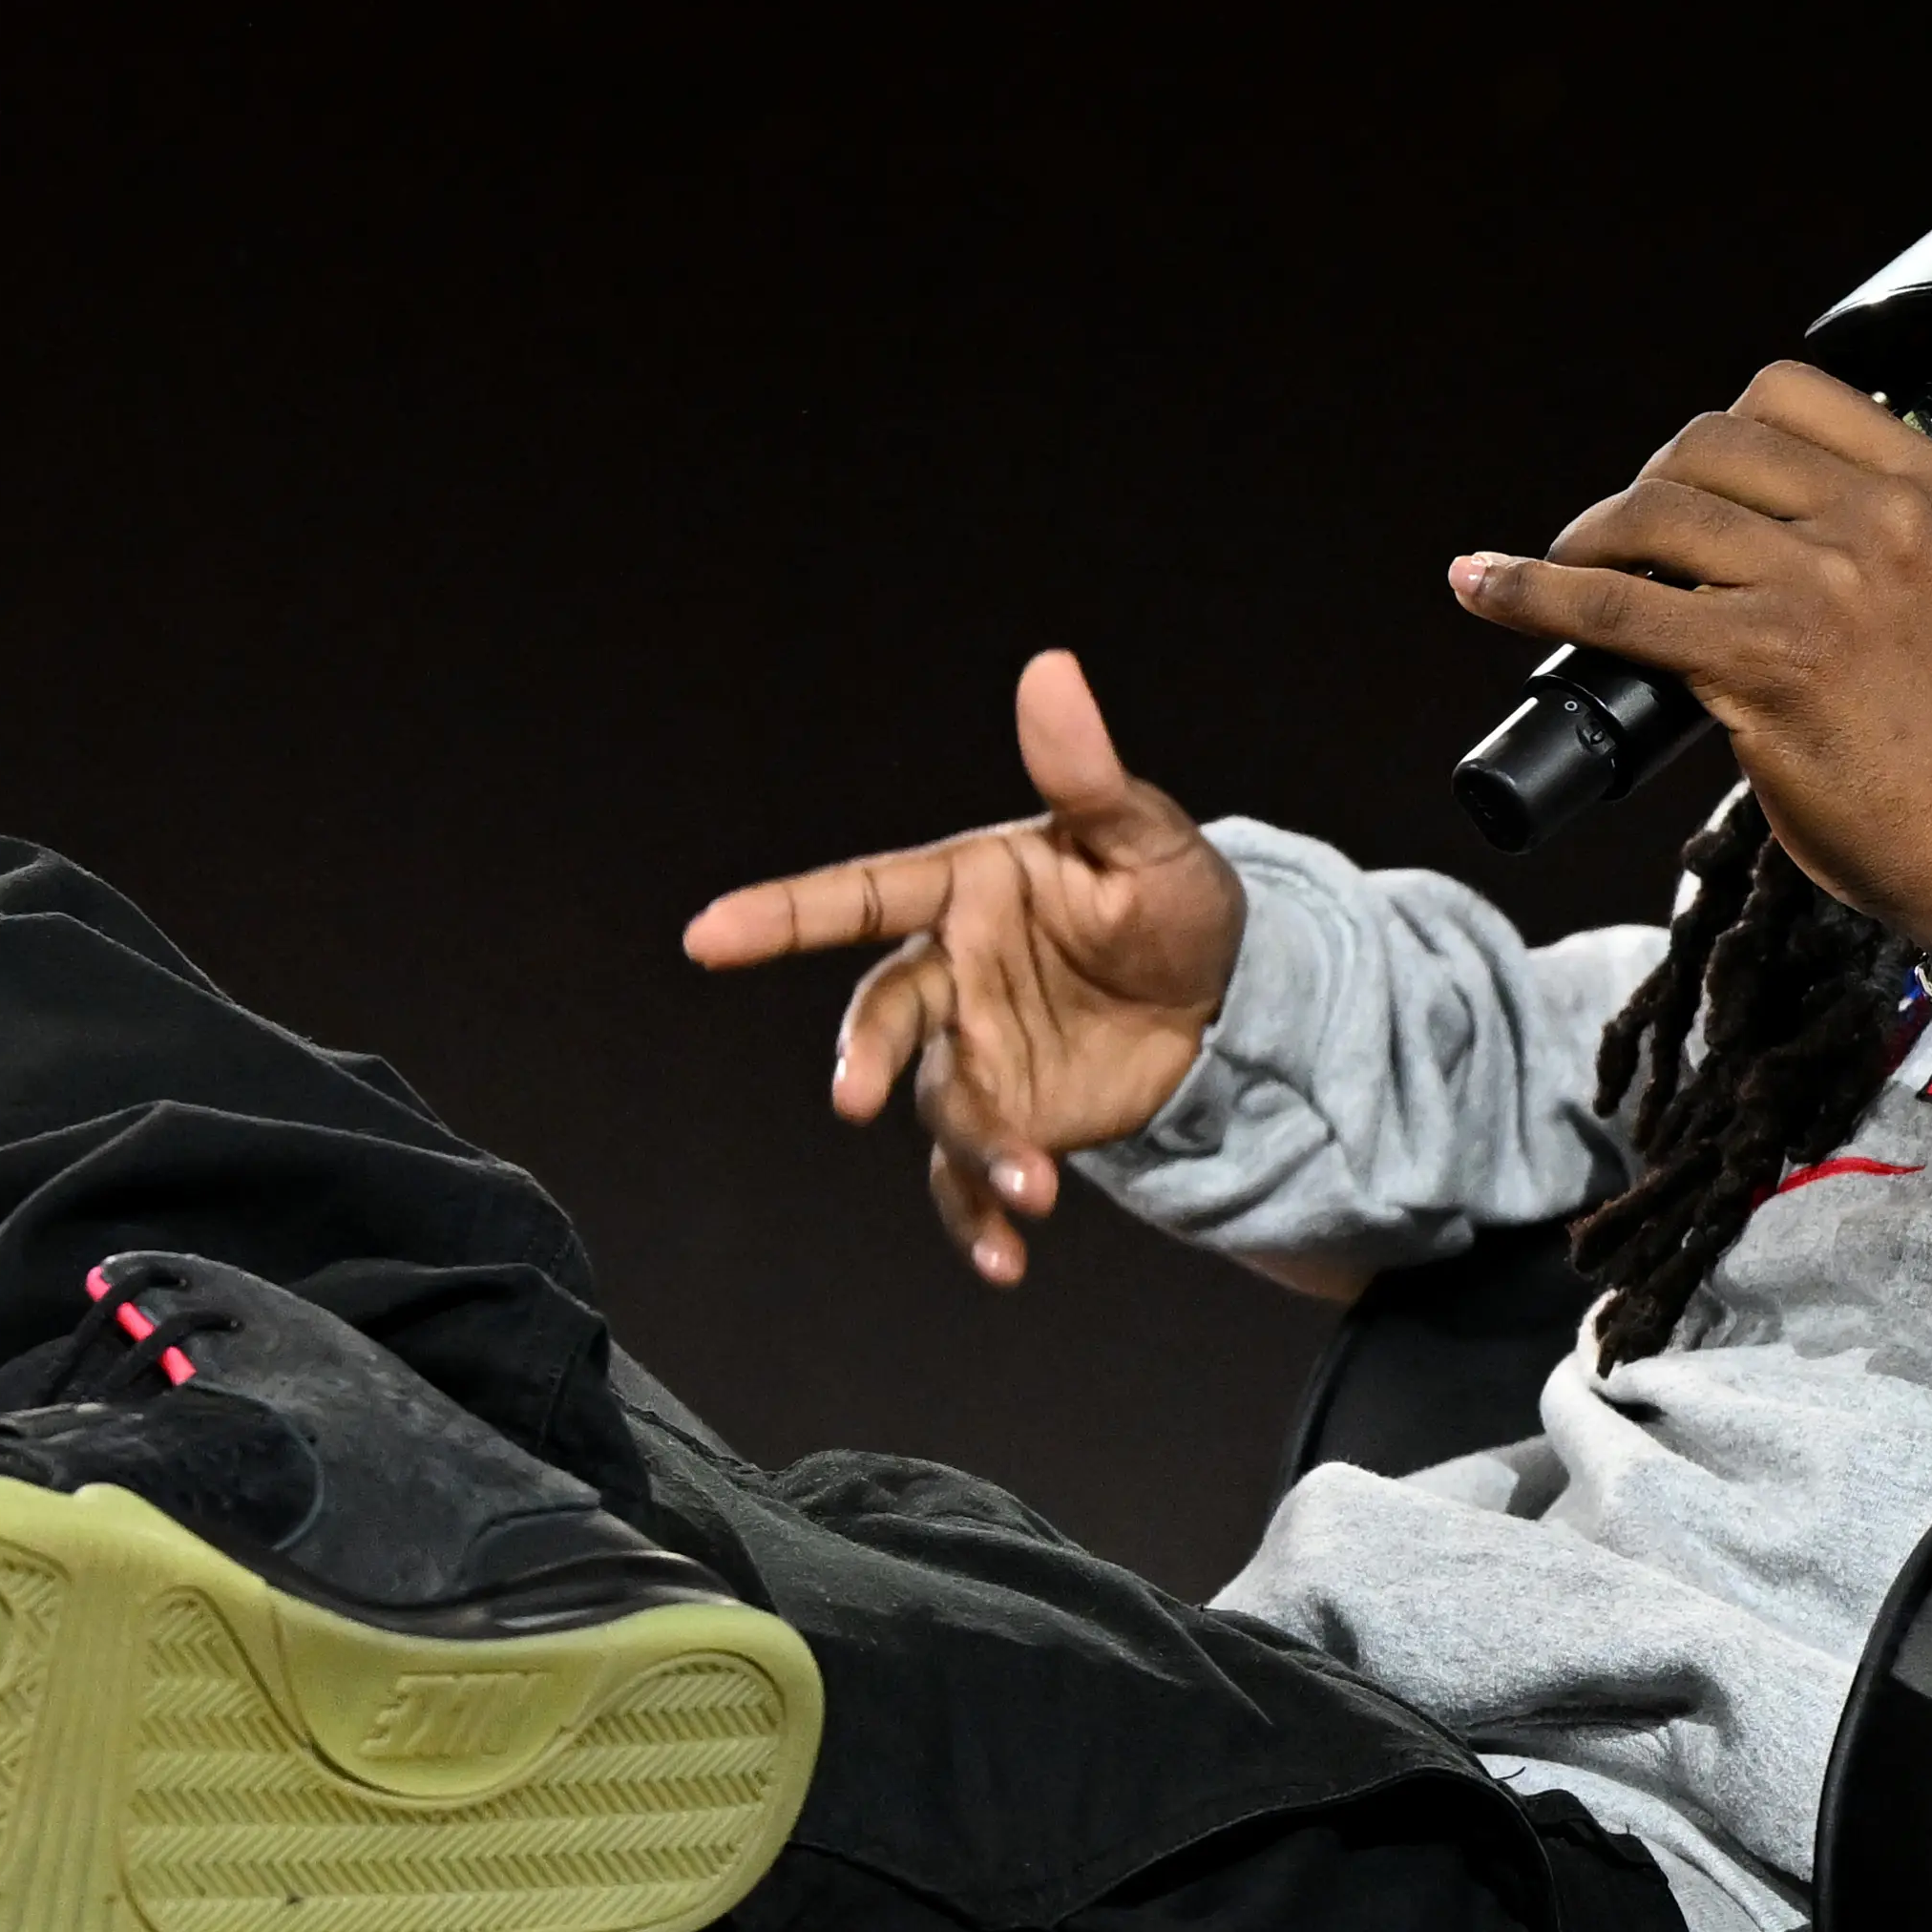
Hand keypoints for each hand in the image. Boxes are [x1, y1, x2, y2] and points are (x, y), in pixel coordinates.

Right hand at [682, 649, 1242, 1285]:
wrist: (1226, 1000)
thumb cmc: (1175, 901)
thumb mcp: (1147, 838)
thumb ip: (1088, 774)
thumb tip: (1051, 670)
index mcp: (966, 891)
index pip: (859, 894)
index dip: (782, 915)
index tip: (705, 937)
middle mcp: (952, 975)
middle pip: (884, 1013)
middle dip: (864, 1053)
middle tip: (856, 1097)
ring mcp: (971, 1056)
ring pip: (935, 1106)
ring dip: (972, 1149)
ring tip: (1029, 1187)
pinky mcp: (1006, 1122)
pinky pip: (969, 1178)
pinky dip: (981, 1220)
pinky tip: (1009, 1261)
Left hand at [1448, 360, 1931, 942]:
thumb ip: (1866, 530)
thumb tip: (1728, 514)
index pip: (1784, 393)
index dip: (1711, 437)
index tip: (1685, 483)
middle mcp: (1882, 517)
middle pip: (1707, 442)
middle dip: (1646, 487)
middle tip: (1625, 546)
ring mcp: (1824, 583)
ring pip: (1654, 512)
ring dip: (1587, 540)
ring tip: (1569, 574)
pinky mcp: (1763, 657)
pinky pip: (1615, 604)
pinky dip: (1531, 593)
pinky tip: (1485, 588)